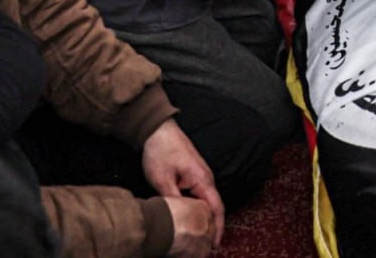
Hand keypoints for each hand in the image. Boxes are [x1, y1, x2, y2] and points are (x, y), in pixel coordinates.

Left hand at [142, 119, 223, 249]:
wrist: (157, 128)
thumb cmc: (161, 151)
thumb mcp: (162, 179)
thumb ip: (173, 200)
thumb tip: (179, 219)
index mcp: (203, 180)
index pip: (216, 208)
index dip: (218, 228)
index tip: (216, 245)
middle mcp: (205, 179)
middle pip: (213, 207)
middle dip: (211, 227)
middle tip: (204, 246)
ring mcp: (199, 176)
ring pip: (205, 202)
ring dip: (203, 218)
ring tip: (197, 237)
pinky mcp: (191, 174)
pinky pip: (198, 196)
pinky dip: (196, 209)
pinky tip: (188, 217)